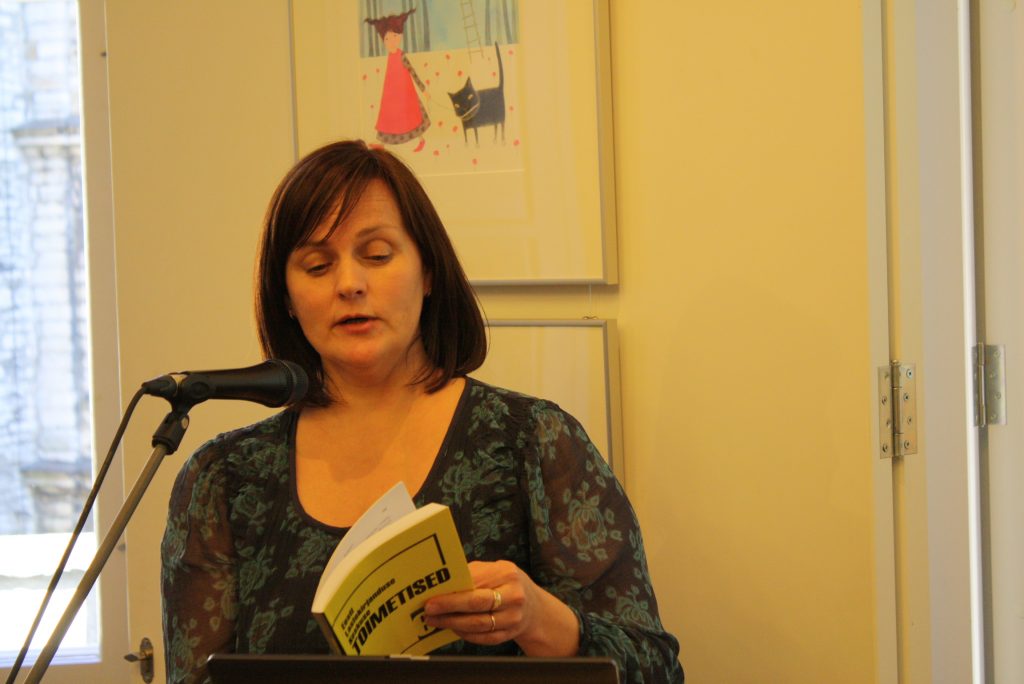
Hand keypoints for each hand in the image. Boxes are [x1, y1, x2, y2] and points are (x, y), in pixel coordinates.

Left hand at [422, 560, 579, 655]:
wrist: (534, 606)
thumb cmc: (508, 583)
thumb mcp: (496, 570)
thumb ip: (474, 573)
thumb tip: (444, 581)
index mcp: (507, 574)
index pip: (475, 584)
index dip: (452, 593)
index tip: (432, 597)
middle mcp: (513, 596)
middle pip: (476, 605)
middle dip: (449, 608)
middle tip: (429, 610)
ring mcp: (513, 617)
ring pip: (478, 624)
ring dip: (452, 623)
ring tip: (436, 620)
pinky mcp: (509, 634)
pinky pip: (483, 638)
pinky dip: (465, 634)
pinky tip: (453, 628)